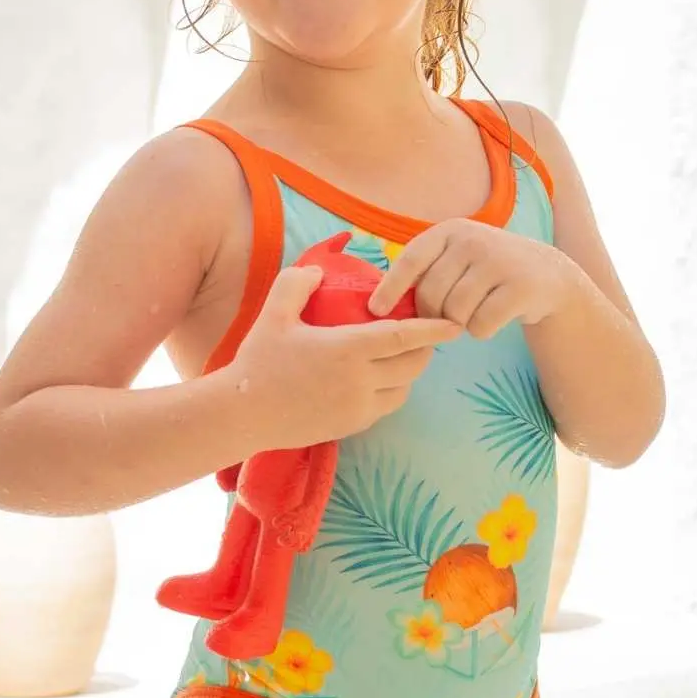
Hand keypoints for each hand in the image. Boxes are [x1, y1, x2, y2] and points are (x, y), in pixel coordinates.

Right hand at [230, 265, 462, 449]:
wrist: (242, 415)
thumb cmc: (258, 361)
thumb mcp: (274, 314)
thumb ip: (297, 283)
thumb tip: (320, 270)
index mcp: (348, 350)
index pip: (403, 337)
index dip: (433, 330)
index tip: (454, 325)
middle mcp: (360, 381)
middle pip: (412, 365)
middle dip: (425, 350)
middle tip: (425, 335)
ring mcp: (358, 408)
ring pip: (402, 390)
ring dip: (408, 372)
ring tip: (399, 357)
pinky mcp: (351, 426)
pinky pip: (384, 407)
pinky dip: (390, 391)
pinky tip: (377, 379)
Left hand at [366, 219, 568, 338]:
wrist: (547, 274)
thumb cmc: (487, 271)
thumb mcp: (456, 257)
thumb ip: (425, 270)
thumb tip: (379, 303)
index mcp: (451, 231)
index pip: (411, 259)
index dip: (391, 287)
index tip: (375, 310)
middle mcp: (473, 240)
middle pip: (431, 295)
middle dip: (433, 315)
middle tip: (448, 316)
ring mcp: (498, 262)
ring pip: (455, 314)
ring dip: (460, 324)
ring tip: (475, 311)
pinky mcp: (519, 287)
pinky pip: (481, 326)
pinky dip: (482, 331)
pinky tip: (494, 318)